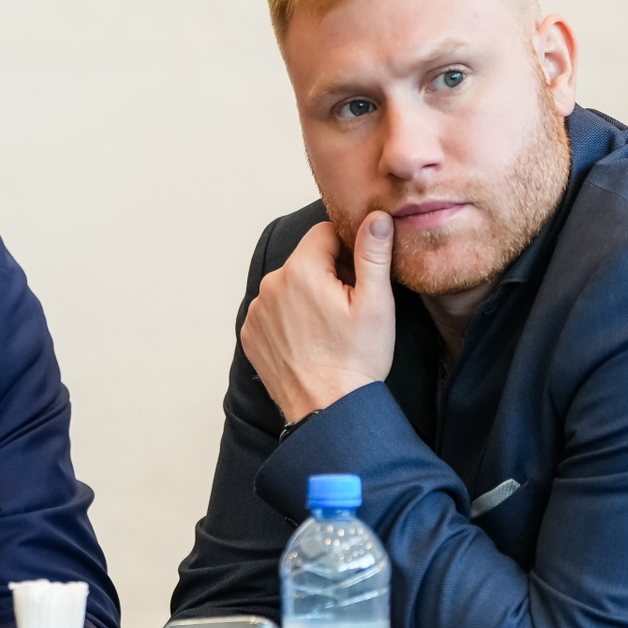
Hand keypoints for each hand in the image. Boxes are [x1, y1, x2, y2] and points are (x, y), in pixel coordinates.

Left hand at [240, 214, 396, 425]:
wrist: (328, 411)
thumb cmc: (356, 360)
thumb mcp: (376, 303)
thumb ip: (373, 253)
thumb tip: (376, 216)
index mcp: (300, 271)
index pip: (325, 233)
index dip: (348, 249)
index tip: (360, 277)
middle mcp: (270, 286)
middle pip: (306, 260)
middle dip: (328, 273)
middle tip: (349, 307)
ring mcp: (257, 312)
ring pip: (289, 285)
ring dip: (308, 295)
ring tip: (330, 329)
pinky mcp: (251, 334)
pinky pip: (274, 311)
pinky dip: (291, 318)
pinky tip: (310, 340)